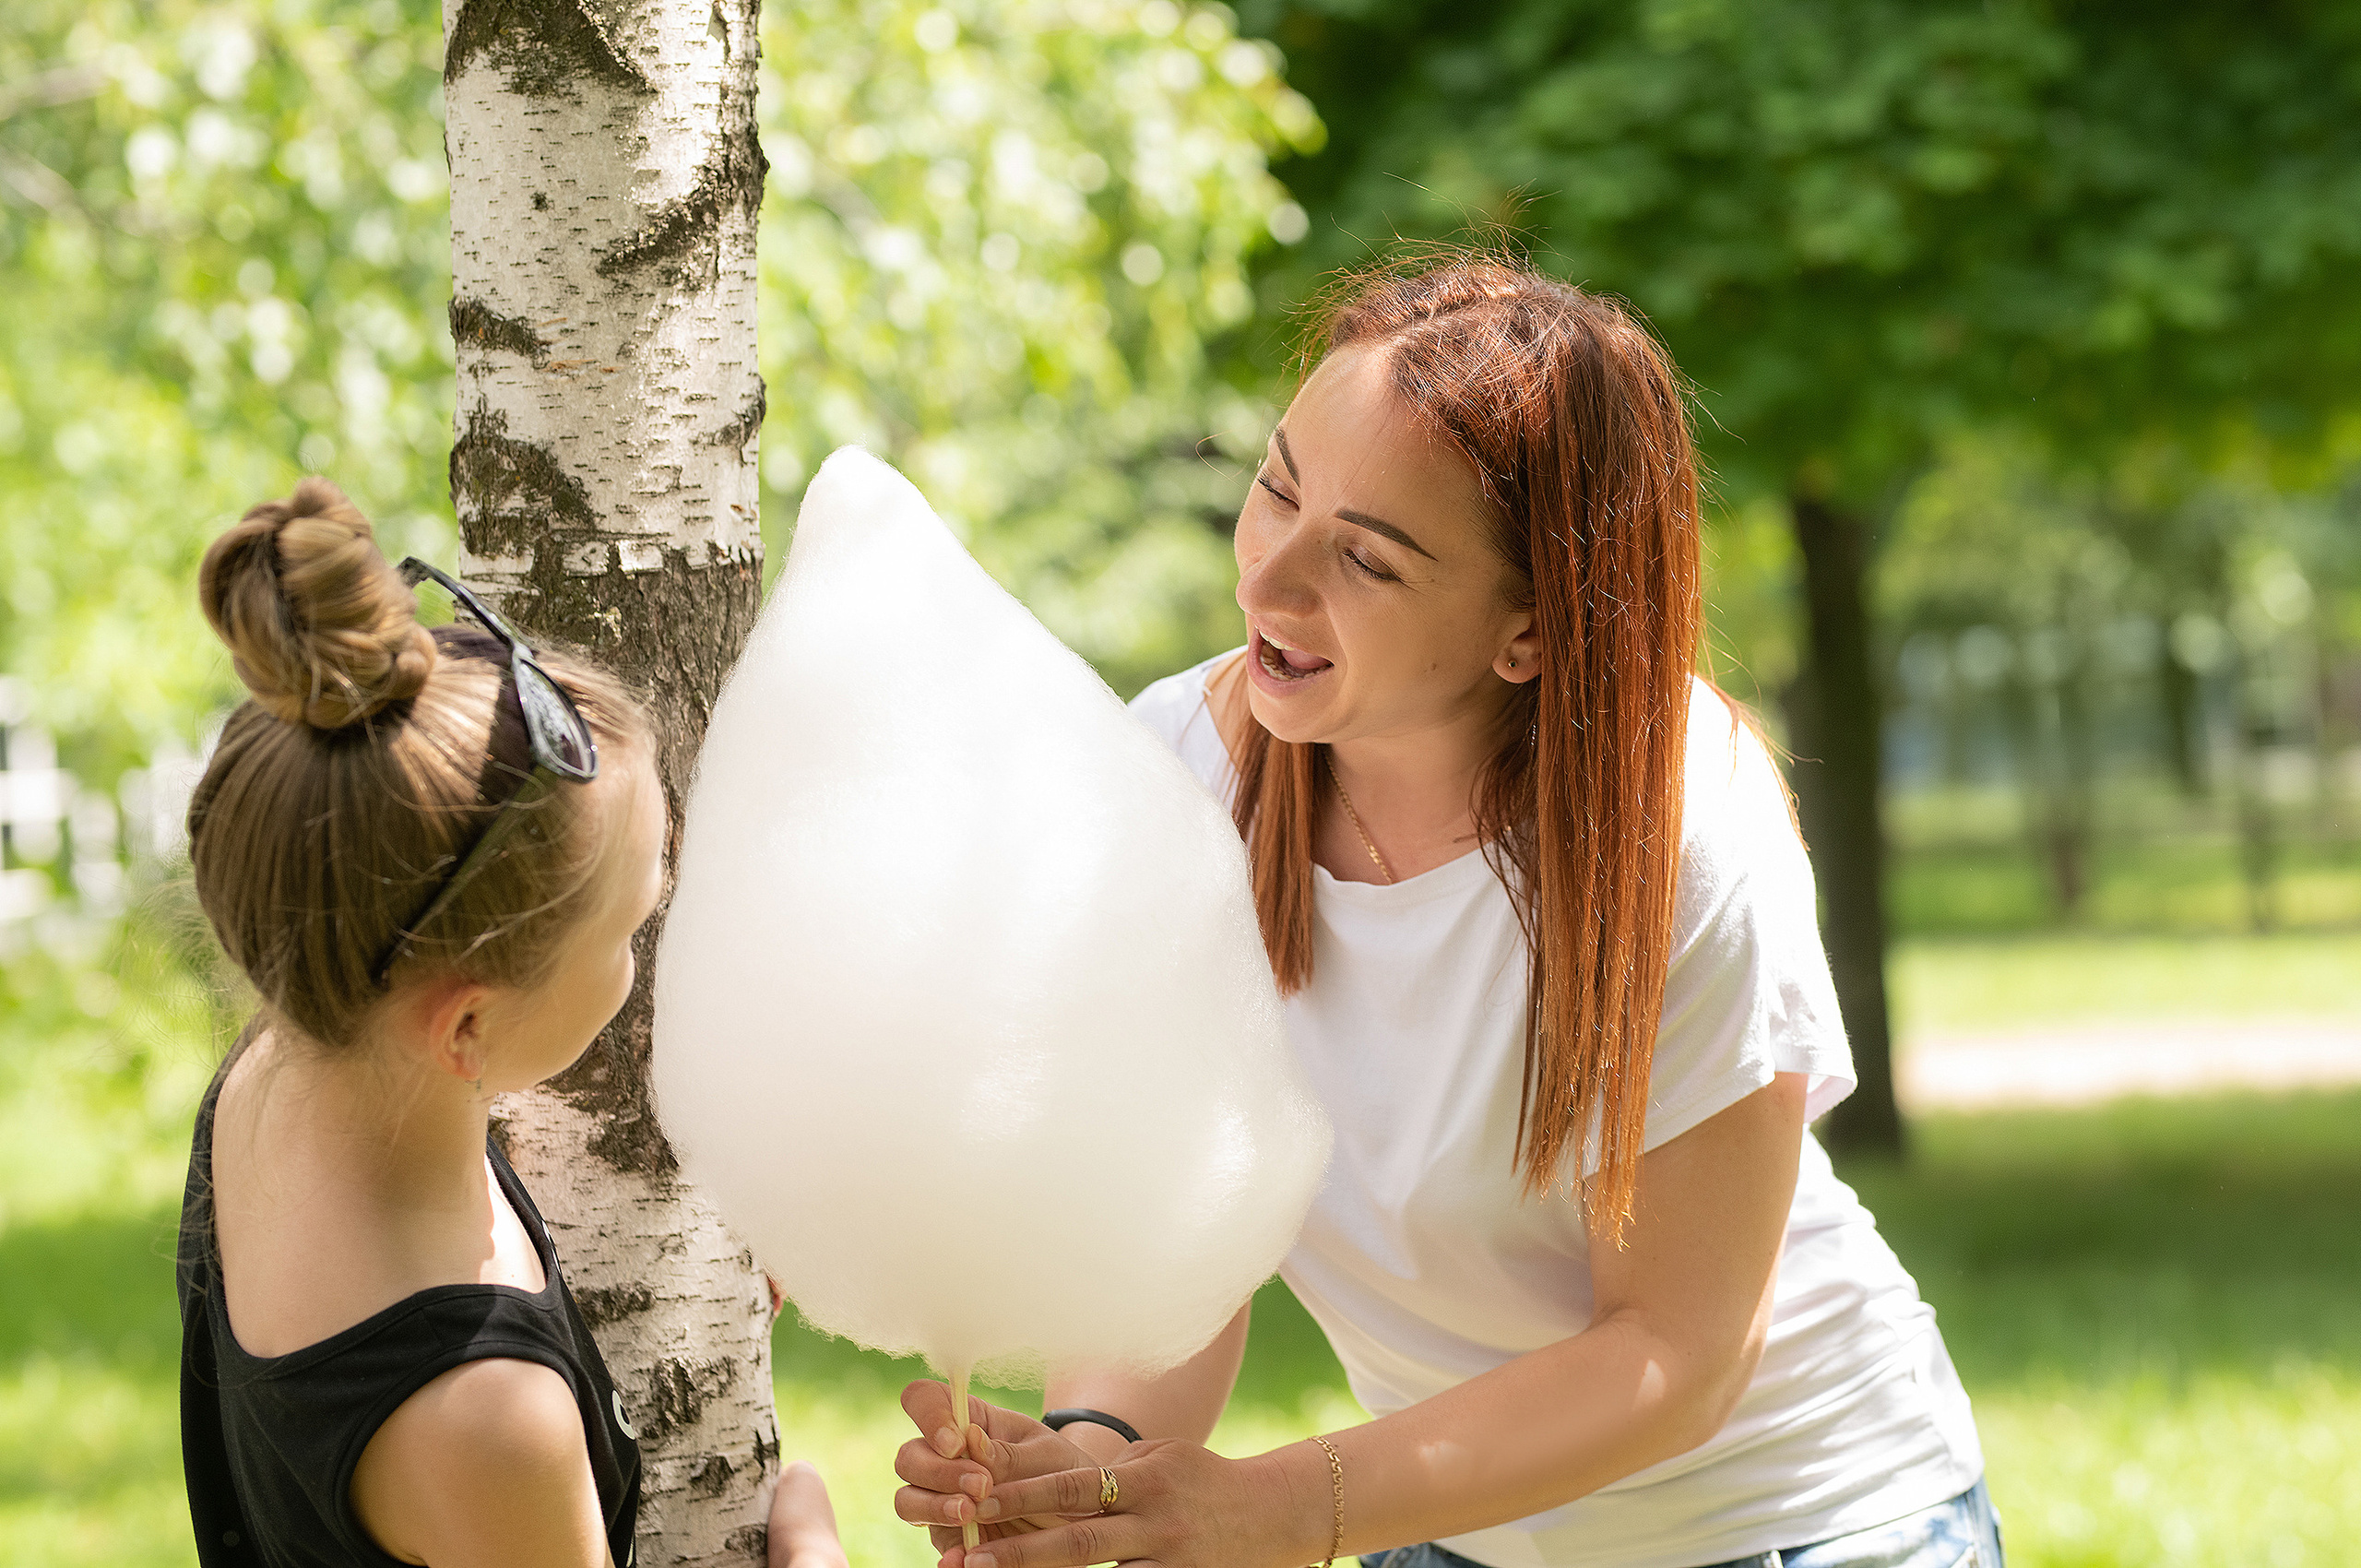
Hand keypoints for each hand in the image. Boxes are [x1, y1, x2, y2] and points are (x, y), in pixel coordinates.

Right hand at [894, 1381, 1108, 1547]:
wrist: (1079, 1517)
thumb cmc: (1062, 1470)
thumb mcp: (1046, 1455)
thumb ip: (1008, 1453)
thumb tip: (970, 1440)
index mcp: (968, 1422)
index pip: (924, 1400)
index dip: (928, 1416)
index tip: (956, 1443)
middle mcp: (944, 1459)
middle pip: (908, 1456)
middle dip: (938, 1472)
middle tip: (981, 1486)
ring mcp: (941, 1498)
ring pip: (907, 1500)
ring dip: (934, 1507)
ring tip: (969, 1514)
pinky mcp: (949, 1535)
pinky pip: (936, 1544)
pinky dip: (946, 1552)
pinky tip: (961, 1558)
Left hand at [938, 1440, 1305, 1567]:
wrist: (1271, 1513)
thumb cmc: (1202, 1478)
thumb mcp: (1162, 1456)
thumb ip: (1113, 1472)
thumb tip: (1055, 1486)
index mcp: (1146, 1479)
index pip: (1074, 1486)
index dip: (1024, 1495)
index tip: (979, 1499)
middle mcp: (1156, 1523)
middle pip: (1078, 1540)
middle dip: (1021, 1551)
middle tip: (971, 1558)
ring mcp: (1169, 1562)